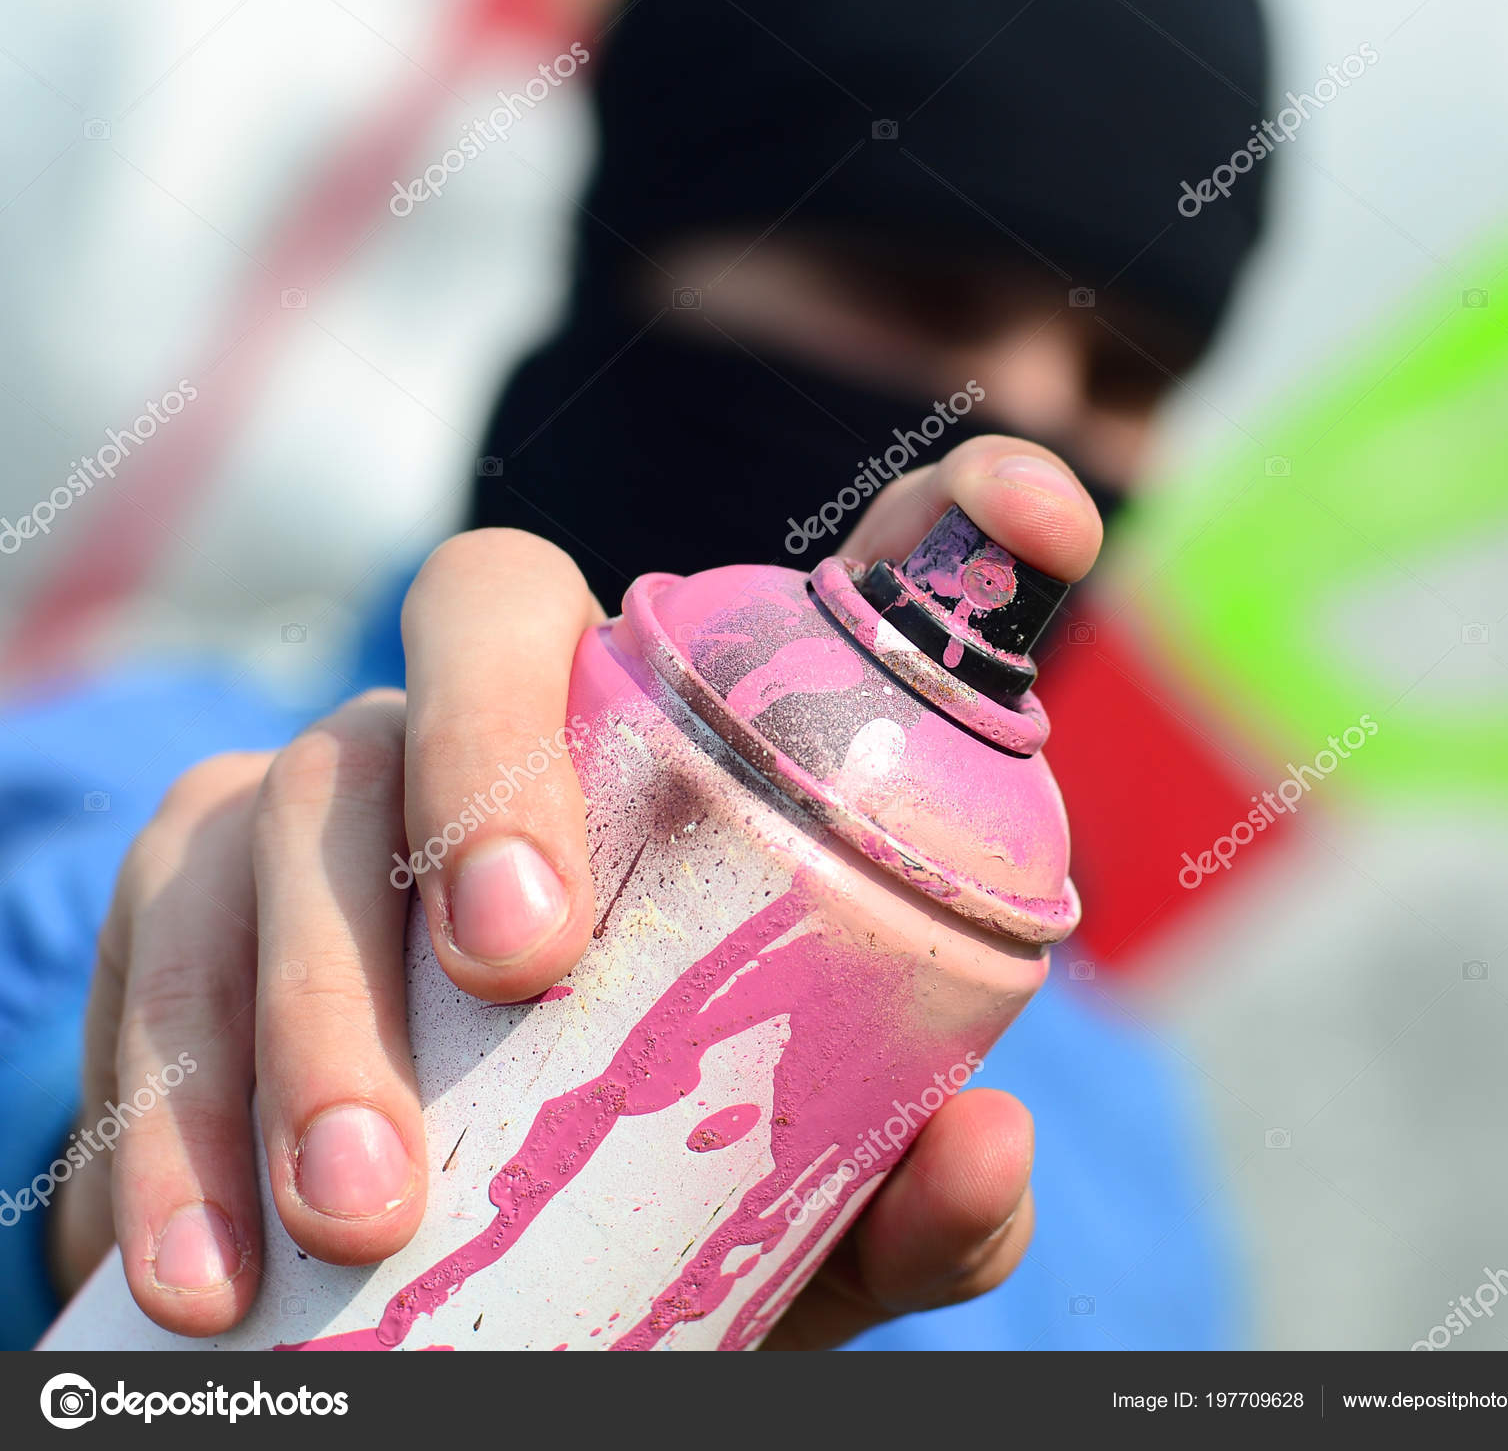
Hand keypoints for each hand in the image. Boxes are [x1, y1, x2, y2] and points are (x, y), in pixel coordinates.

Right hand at [52, 434, 1100, 1346]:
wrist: (423, 1293)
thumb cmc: (625, 1206)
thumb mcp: (773, 1213)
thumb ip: (888, 1194)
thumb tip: (987, 1144)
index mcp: (665, 765)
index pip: (794, 606)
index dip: (944, 524)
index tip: (1051, 517)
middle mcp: (496, 728)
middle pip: (480, 616)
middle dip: (489, 761)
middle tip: (519, 965)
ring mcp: (328, 799)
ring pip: (292, 795)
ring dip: (310, 992)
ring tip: (363, 1203)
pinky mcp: (185, 910)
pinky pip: (154, 940)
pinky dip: (163, 1100)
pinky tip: (209, 1258)